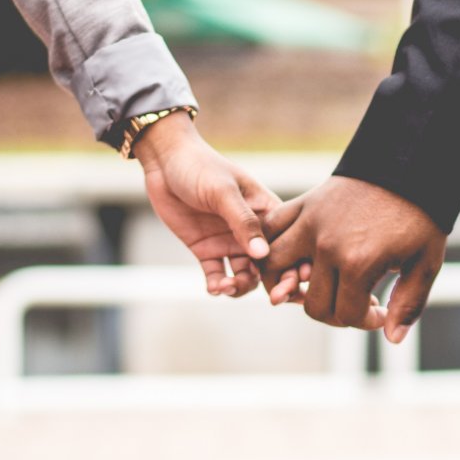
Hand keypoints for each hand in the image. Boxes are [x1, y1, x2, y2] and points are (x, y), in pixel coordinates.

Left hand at [135, 114, 280, 296]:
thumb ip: (243, 222)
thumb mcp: (223, 191)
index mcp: (266, 212)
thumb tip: (263, 254)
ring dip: (241, 287)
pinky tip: (213, 288)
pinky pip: (217, 275)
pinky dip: (218, 285)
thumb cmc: (201, 167)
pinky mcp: (206, 250)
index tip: (294, 283)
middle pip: (271, 266)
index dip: (294, 265)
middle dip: (274, 284)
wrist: (165, 161)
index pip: (288, 243)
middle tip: (273, 298)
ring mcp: (229, 242)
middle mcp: (251, 231)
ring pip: (245, 276)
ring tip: (227, 287)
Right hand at [261, 176, 446, 342]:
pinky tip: (292, 257)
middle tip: (354, 303)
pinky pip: (271, 228)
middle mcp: (327, 245)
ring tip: (311, 287)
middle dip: (336, 313)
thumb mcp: (425, 261)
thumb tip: (390, 338)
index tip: (380, 312)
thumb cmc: (421, 214)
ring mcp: (310, 222)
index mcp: (358, 262)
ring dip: (287, 283)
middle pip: (314, 304)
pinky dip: (270, 245)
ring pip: (273, 267)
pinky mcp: (304, 204)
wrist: (409, 164)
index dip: (365, 322)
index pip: (346, 314)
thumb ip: (409, 303)